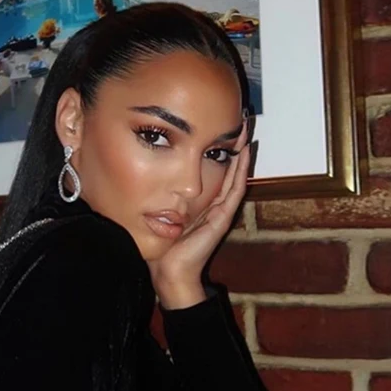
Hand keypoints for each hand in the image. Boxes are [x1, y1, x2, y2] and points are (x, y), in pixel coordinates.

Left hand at [149, 118, 251, 309]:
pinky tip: (243, 153)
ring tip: (246, 130)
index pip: (214, 171)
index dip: (218, 149)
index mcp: (203, 203)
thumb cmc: (163, 246)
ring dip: (242, 153)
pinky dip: (240, 172)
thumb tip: (144, 171)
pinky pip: (235, 190)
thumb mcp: (161, 212)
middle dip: (233, 145)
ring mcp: (221, 211)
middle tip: (240, 119)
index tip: (218, 125)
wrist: (169, 270)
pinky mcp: (222, 218)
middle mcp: (214, 205)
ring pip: (236, 176)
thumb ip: (161, 195)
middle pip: (229, 169)